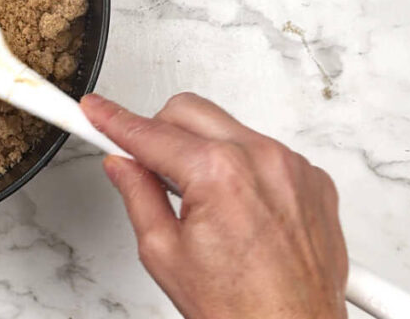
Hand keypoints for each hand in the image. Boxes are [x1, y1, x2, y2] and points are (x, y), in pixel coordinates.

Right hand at [81, 93, 346, 318]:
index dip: (112, 120)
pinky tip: (234, 204)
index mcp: (218, 174)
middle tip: (146, 164)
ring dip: (202, 148)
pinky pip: (264, 150)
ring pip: (227, 127)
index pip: (148, 132)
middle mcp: (261, 159)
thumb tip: (123, 166)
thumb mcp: (164, 253)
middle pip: (188, 111)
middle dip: (159, 130)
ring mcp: (292, 167)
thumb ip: (138, 195)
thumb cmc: (239, 308)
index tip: (95, 110)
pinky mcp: (313, 179)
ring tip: (198, 197)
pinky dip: (242, 165)